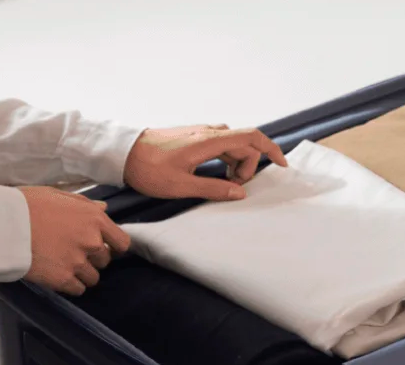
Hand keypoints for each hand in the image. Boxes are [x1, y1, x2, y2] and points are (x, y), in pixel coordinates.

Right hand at [20, 187, 130, 295]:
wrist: (1, 224)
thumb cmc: (25, 205)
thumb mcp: (57, 195)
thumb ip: (84, 204)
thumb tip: (103, 208)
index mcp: (94, 219)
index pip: (121, 242)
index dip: (113, 246)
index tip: (104, 247)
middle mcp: (91, 241)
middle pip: (104, 260)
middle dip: (92, 258)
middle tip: (72, 253)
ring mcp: (78, 262)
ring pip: (92, 278)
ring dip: (82, 274)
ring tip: (63, 264)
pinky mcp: (63, 279)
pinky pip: (78, 289)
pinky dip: (70, 286)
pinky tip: (58, 276)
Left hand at [122, 125, 287, 200]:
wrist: (123, 153)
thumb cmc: (148, 169)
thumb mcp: (182, 186)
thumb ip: (214, 188)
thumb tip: (240, 192)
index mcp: (209, 141)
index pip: (251, 138)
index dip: (271, 149)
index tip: (281, 165)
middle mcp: (208, 132)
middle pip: (245, 143)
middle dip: (249, 165)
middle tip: (236, 186)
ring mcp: (201, 132)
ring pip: (233, 144)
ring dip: (237, 163)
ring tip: (225, 182)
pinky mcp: (193, 137)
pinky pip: (221, 144)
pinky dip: (226, 158)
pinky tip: (215, 173)